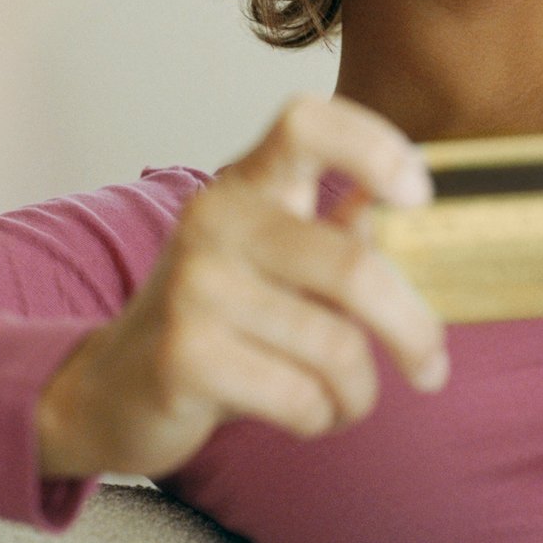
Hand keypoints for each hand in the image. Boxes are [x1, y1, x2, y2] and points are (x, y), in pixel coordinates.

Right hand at [37, 94, 448, 479]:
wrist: (110, 387)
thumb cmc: (216, 319)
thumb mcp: (272, 262)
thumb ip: (336, 233)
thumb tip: (405, 212)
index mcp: (246, 185)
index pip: (307, 123)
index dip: (375, 147)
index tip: (419, 197)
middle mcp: (216, 221)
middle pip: (352, 264)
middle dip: (413, 328)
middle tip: (432, 366)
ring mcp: (195, 287)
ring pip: (335, 347)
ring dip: (359, 391)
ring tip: (347, 398)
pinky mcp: (184, 356)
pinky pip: (301, 397)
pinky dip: (323, 418)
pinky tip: (308, 415)